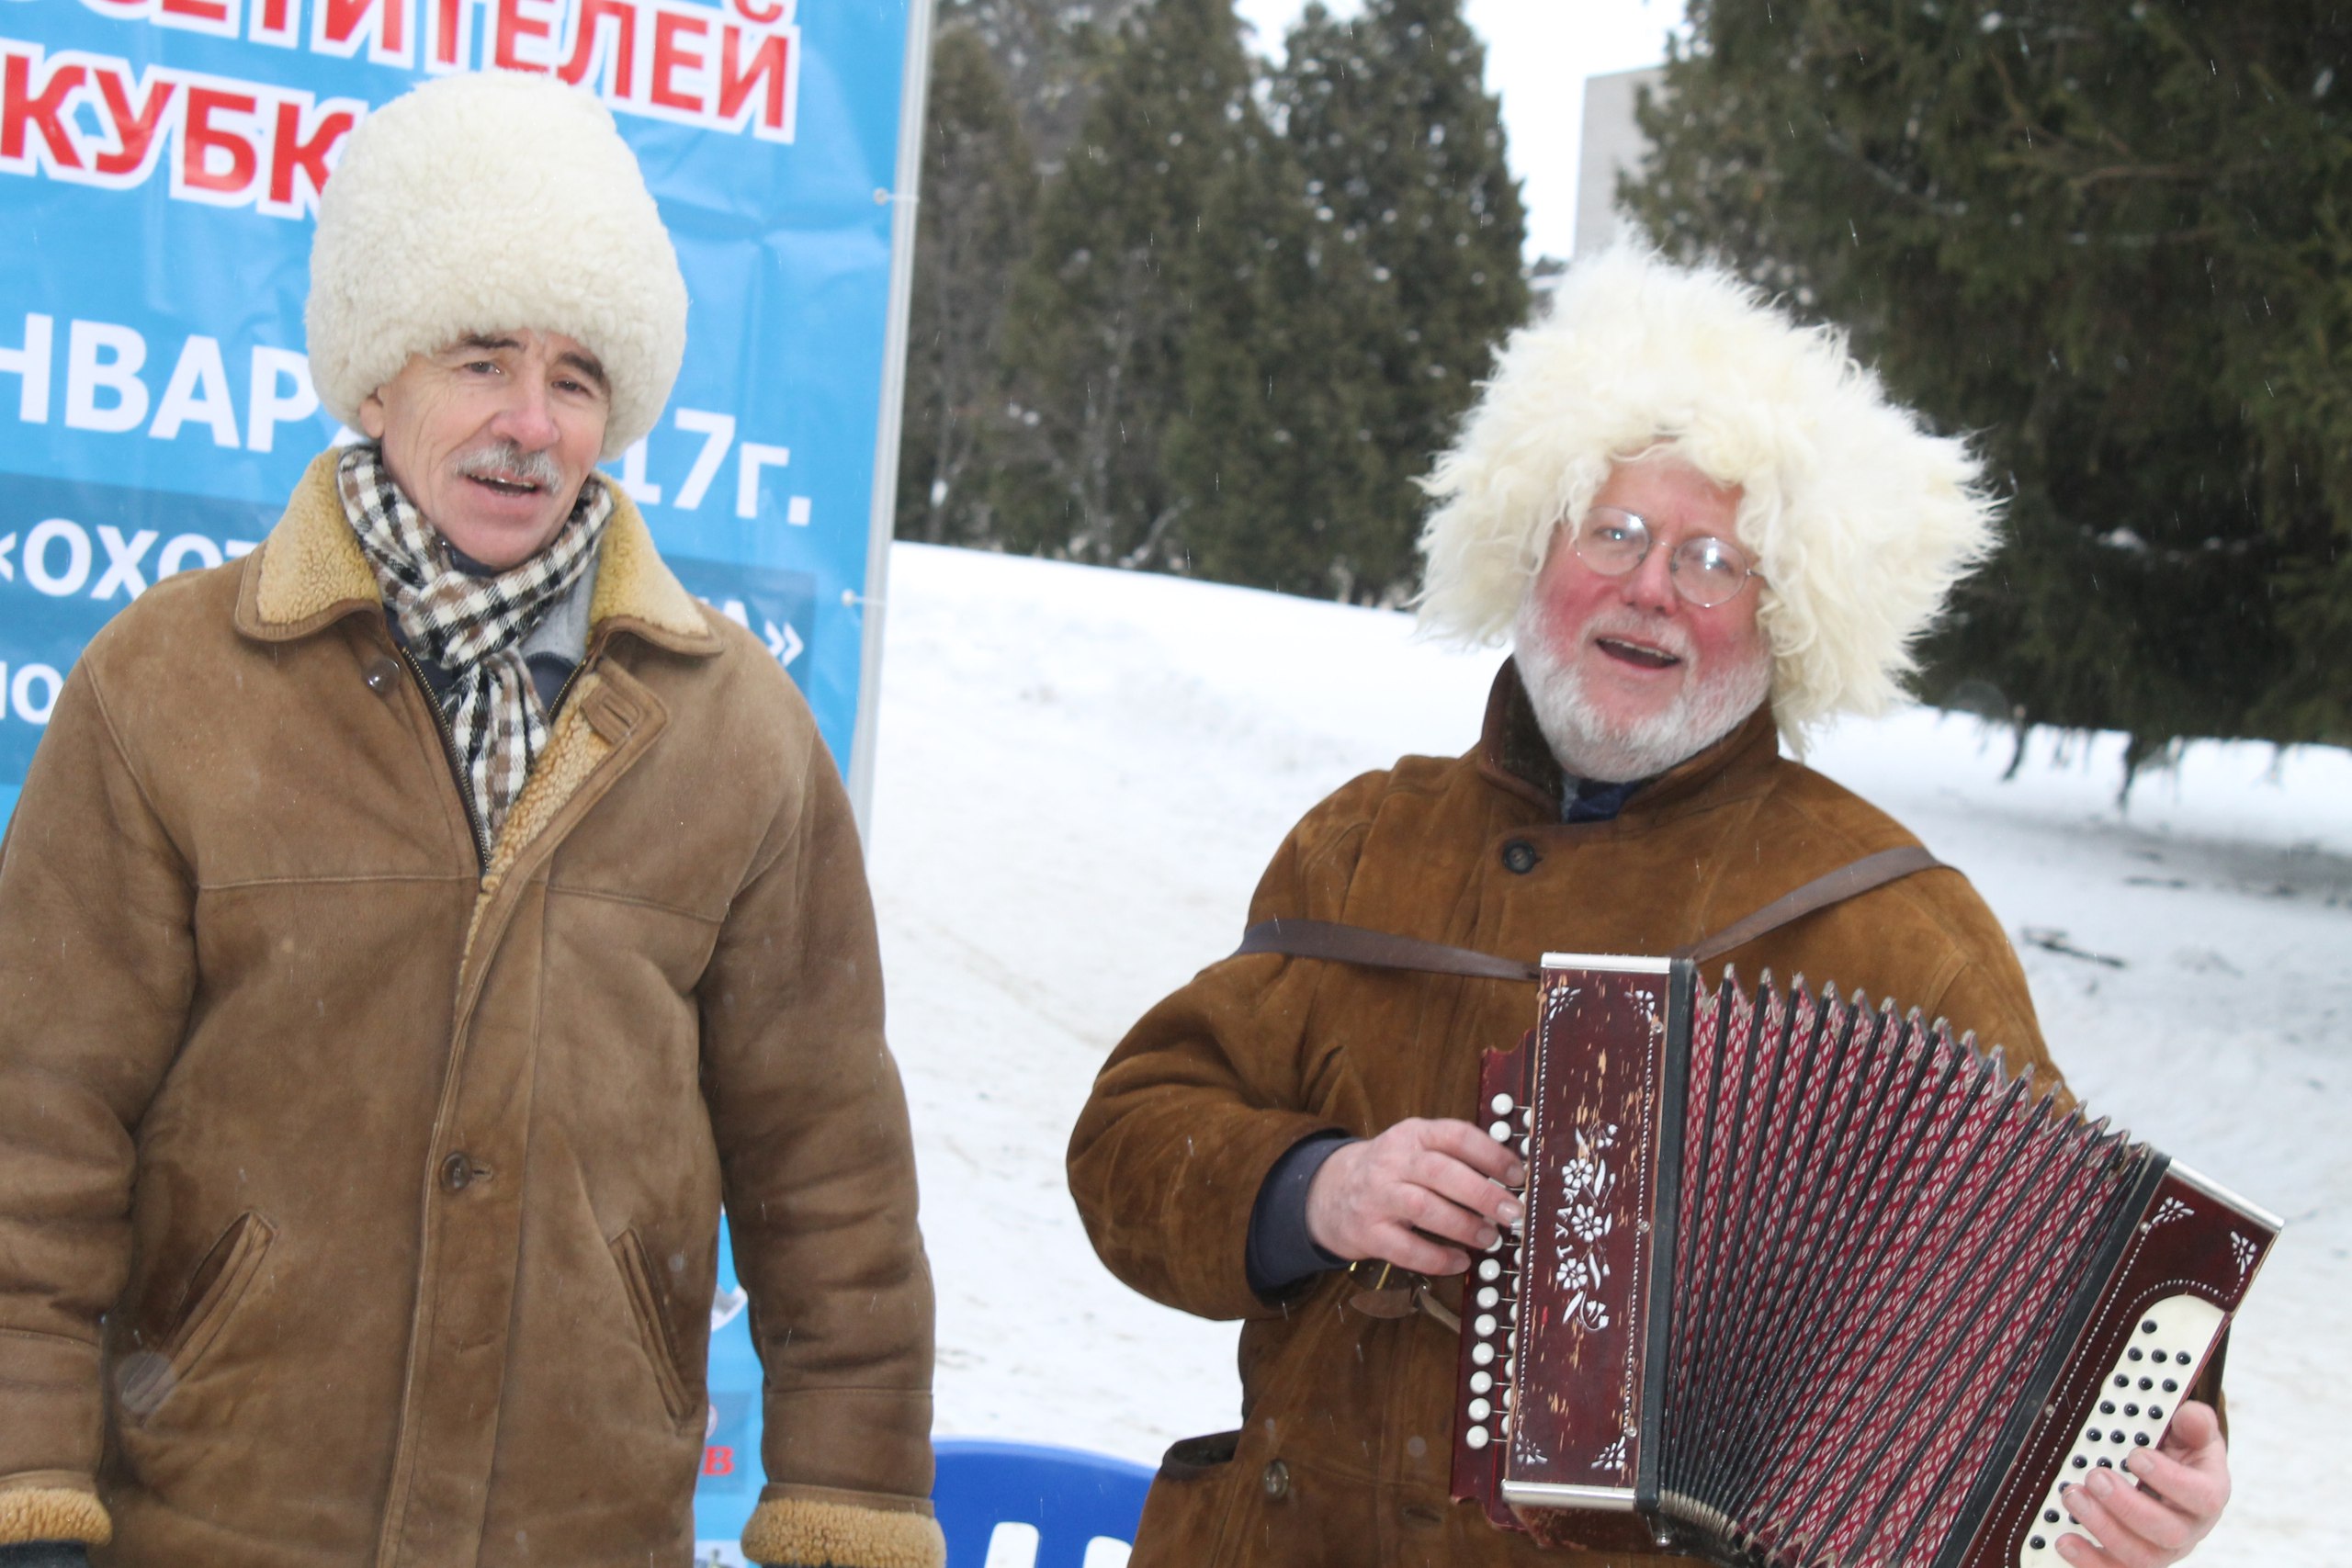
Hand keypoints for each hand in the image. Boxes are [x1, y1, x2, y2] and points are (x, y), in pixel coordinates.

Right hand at [1304, 1117, 1523, 1276]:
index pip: (1456, 1135)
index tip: (1519, 1175)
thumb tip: (1510, 1180)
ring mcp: (1376, 1196)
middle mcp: (1392, 1161)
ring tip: (1490, 1239)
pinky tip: (1459, 1262)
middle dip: (1483, 1194)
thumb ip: (1455, 1157)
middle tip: (1513, 1214)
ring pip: (1423, 1208)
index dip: (1492, 1154)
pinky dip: (1437, 1259)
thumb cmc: (1391, 1173)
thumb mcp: (1416, 1150)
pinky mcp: (1367, 1231)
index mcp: (1413, 1134)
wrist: (1329, 1191)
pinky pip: (1405, 1248)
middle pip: (1441, 1172)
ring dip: (1463, 1225)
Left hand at [2054, 1400, 2229, 1567]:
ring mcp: (2162, 1550)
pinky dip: (2089, 1561)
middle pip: (2167, 1532)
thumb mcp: (2192, 1434)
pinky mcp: (2133, 1560)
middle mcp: (2189, 1529)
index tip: (2135, 1456)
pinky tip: (2065, 1540)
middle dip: (2126, 1505)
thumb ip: (2194, 1423)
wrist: (2171, 1479)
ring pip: (2140, 1556)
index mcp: (2208, 1494)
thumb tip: (2190, 1415)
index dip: (2169, 1479)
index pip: (2201, 1496)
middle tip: (2095, 1477)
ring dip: (2102, 1528)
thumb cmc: (2180, 1456)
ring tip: (2073, 1497)